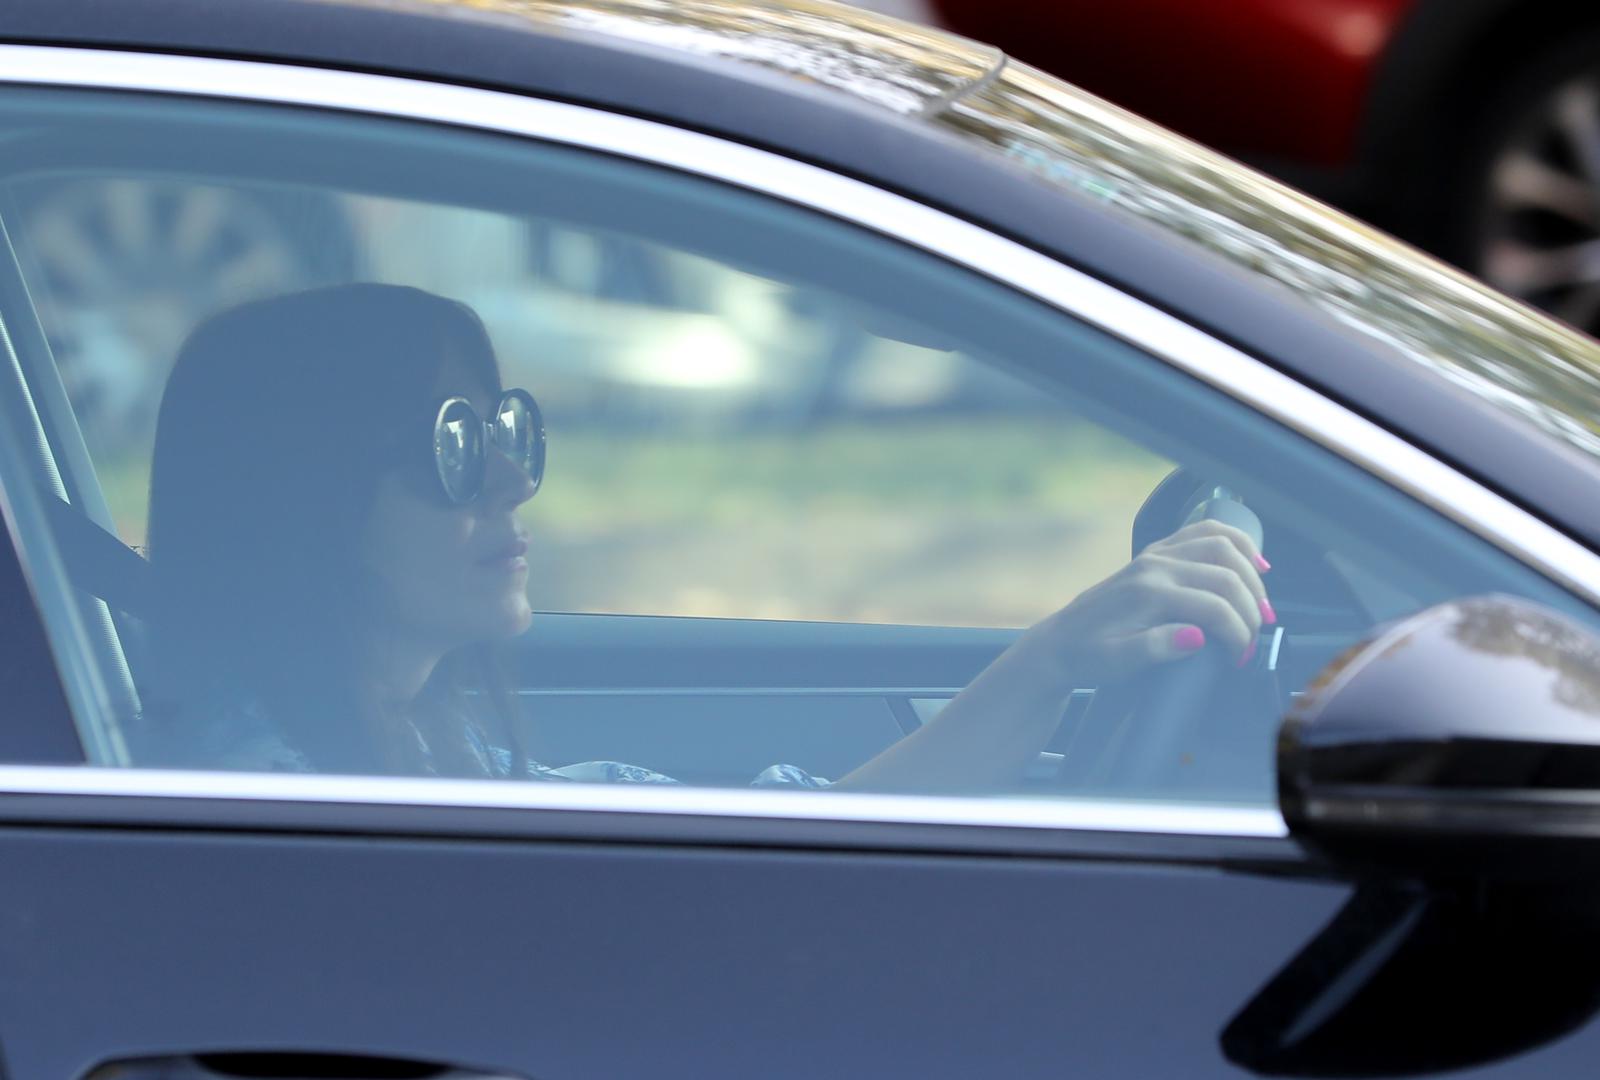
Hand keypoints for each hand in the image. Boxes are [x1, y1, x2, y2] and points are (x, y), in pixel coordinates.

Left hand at [1012, 519, 1273, 689]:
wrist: (1060, 643)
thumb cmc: (1089, 656)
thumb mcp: (1117, 663)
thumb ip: (1155, 649)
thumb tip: (1197, 637)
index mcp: (1148, 593)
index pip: (1214, 606)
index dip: (1238, 634)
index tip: (1239, 660)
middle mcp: (1155, 566)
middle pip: (1226, 574)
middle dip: (1251, 608)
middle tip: (1253, 640)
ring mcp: (1156, 554)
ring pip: (1222, 545)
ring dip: (1251, 575)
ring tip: (1263, 609)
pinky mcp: (1157, 552)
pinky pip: (1205, 532)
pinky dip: (1237, 543)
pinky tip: (1255, 562)